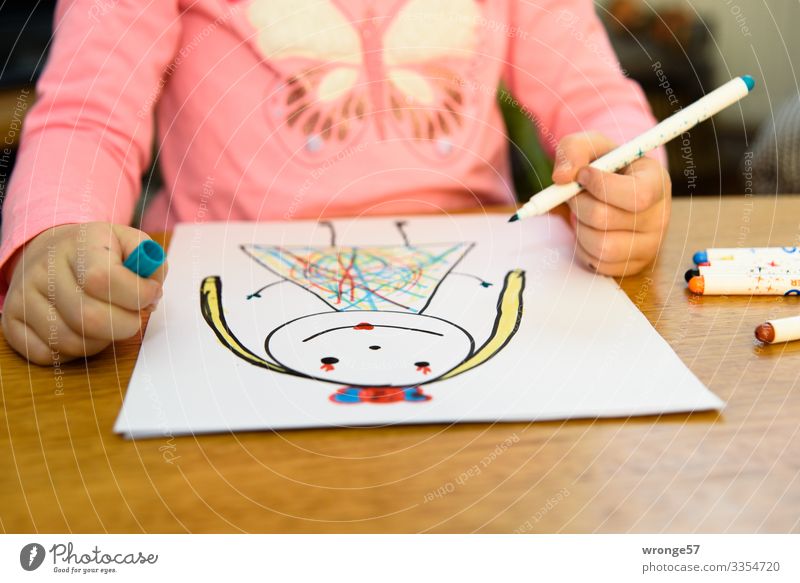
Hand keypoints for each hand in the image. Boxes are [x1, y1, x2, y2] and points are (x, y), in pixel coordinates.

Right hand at [2, 223, 166, 364]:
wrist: (52, 250)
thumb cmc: (102, 253)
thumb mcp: (132, 243)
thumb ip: (152, 264)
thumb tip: (151, 294)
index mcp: (80, 243)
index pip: (104, 279)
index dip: (137, 295)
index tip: (149, 294)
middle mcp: (44, 268)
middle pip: (90, 317)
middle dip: (125, 325)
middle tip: (132, 317)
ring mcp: (23, 296)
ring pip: (71, 341)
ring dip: (102, 341)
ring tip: (109, 323)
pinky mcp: (11, 321)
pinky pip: (47, 355)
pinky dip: (74, 352)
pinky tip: (84, 332)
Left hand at [552, 131, 670, 275]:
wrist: (612, 190)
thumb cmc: (605, 167)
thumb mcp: (592, 146)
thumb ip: (574, 150)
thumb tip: (561, 177)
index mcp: (657, 183)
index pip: (637, 195)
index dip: (601, 186)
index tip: (582, 174)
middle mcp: (659, 217)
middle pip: (606, 220)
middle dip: (578, 203)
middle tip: (573, 192)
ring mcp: (649, 246)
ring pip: (600, 246)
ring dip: (579, 226)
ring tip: (582, 211)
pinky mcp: (632, 266)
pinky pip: (596, 262)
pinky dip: (582, 246)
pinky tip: (588, 229)